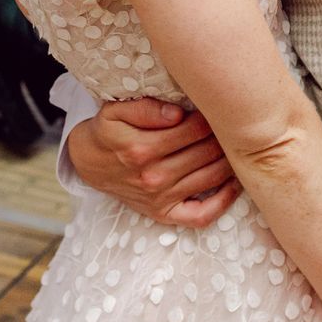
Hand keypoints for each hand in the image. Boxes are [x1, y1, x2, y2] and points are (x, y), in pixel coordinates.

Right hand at [66, 97, 240, 227]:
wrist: (88, 163)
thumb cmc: (107, 132)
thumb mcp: (114, 111)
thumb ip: (145, 108)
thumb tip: (177, 113)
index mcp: (141, 148)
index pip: (194, 129)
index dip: (210, 115)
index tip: (215, 107)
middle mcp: (153, 176)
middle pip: (206, 152)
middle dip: (221, 135)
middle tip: (229, 123)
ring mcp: (160, 198)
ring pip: (210, 177)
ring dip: (228, 160)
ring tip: (233, 145)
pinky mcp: (163, 214)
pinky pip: (201, 215)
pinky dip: (223, 202)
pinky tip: (232, 183)